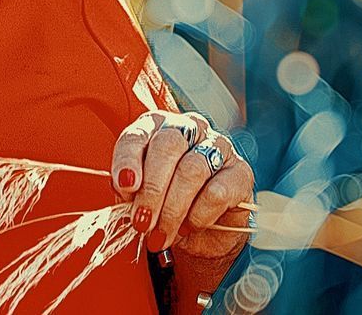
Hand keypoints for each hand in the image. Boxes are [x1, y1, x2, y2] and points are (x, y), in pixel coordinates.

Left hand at [110, 110, 253, 258]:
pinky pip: (217, 192)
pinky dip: (198, 215)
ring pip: (191, 170)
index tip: (124, 187)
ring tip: (161, 234)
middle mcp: (189, 128)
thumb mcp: (137, 197)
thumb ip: (127, 190)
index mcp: (156, 126)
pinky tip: (188, 227)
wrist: (201, 234)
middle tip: (142, 221)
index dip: (128, 160)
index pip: (138, 135)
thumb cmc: (163, 205)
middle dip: (152, 189)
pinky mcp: (241, 173)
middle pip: (168, 147)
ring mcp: (218, 147)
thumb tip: (121, 190)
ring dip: (172, 209)